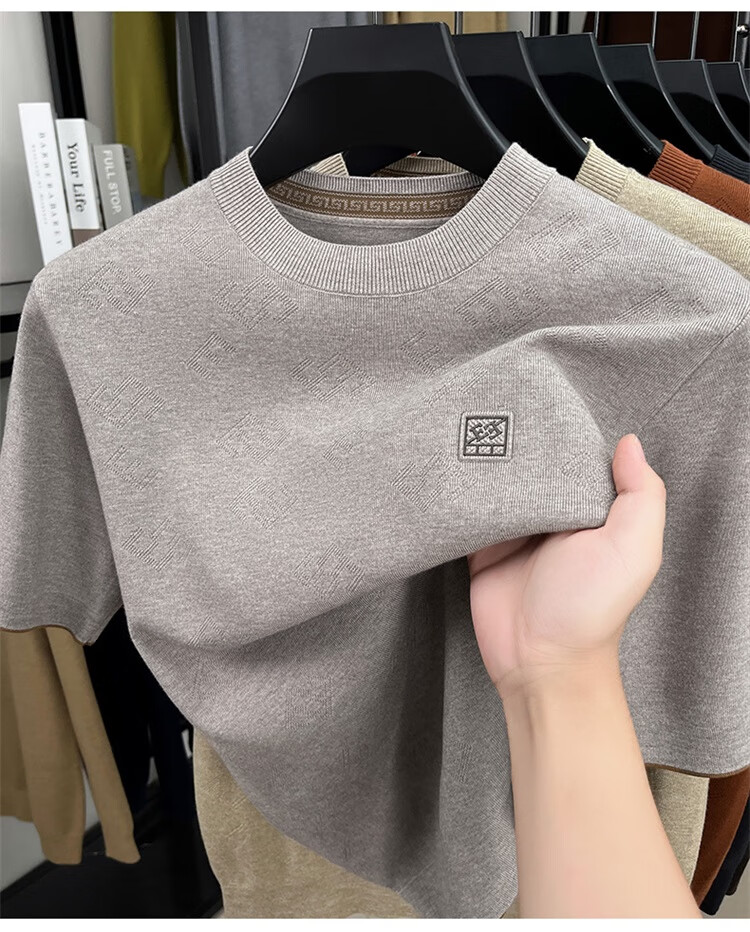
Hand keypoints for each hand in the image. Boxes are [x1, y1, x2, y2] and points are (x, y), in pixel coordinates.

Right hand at [467, 434, 665, 700]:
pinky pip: (466, 510)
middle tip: (495, 409)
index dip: (562, 433)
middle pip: (533, 466)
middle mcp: (552, 516)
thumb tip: (628, 441)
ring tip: (467, 426)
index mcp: (591, 510)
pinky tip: (448, 466)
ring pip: (498, 482)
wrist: (540, 662)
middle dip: (519, 442)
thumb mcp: (633, 549)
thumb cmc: (591, 610)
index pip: (576, 458)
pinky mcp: (480, 546)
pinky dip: (458, 492)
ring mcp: (514, 530)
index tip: (542, 405)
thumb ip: (641, 495)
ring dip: (485, 463)